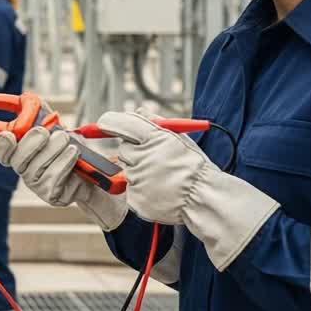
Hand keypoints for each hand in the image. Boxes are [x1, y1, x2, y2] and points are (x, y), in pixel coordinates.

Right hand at [0, 125, 127, 230]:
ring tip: (66, 140)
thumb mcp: (55, 129)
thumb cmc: (68, 150)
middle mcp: (24, 171)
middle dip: (32, 141)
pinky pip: (53, 176)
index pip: (2, 152)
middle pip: (17, 159)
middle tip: (46, 132)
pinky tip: (72, 154)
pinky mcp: (50, 194)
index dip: (2, 144)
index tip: (9, 134)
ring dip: (54, 148)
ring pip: (37, 166)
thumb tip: (30, 99)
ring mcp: (36, 185)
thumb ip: (42, 115)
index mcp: (21, 154)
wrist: (91, 173)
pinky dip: (64, 161)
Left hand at [97, 110, 278, 269]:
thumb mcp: (180, 139)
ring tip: (162, 178)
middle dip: (134, 153)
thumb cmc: (194, 168)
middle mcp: (142, 158)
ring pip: (128, 171)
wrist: (205, 199)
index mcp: (154, 138)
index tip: (105, 124)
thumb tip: (138, 111)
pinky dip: (141, 190)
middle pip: (123, 150)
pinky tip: (159, 191)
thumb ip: (156, 123)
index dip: (110, 122)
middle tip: (154, 160)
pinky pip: (131, 190)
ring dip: (139, 173)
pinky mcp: (135, 199)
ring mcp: (137, 180)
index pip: (121, 124)